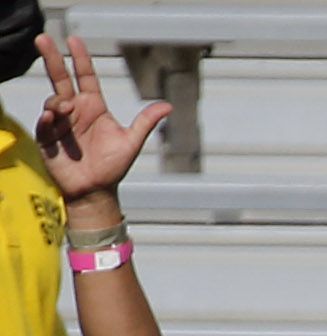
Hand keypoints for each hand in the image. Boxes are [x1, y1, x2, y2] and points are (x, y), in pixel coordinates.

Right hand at [34, 36, 171, 202]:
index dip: (80, 58)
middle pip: (60, 79)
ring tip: (65, 110)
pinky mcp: (48, 138)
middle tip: (42, 38)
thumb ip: (146, 122)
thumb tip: (168, 106)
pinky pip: (44, 123)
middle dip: (51, 58)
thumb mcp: (132, 142)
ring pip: (52, 101)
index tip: (74, 40)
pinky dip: (47, 118)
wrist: (97, 191)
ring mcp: (59, 123)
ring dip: (57, 102)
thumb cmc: (114, 166)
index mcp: (93, 107)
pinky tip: (52, 117)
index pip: (85, 76)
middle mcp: (75, 110)